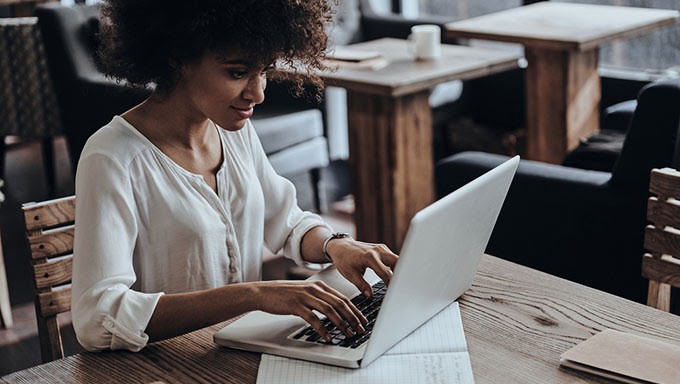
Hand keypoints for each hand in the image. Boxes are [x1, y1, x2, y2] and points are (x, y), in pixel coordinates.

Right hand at [252, 280, 367, 341]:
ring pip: (329, 310)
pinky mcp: (296, 306)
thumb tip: (334, 309)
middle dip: (352, 317)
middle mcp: (314, 289)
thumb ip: (319, 297)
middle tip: (359, 329)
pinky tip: (327, 336)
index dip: (354, 309)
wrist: (263, 292)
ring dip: (341, 323)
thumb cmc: (283, 294)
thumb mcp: (305, 291)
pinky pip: (313, 318)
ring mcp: (305, 297)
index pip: (342, 298)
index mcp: (319, 286)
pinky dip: (322, 328)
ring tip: (348, 333)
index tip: (362, 319)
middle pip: (339, 303)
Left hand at [326, 239, 398, 296]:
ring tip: (399, 284)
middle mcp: (378, 250)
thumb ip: (361, 285)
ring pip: (397, 259)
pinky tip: (395, 276)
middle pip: (397, 262)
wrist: (341, 246)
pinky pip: (393, 258)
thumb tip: (370, 295)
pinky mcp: (383, 249)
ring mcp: (382, 248)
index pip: (386, 273)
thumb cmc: (344, 259)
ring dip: (399, 270)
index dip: (391, 285)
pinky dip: (395, 267)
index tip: (394, 293)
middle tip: (401, 288)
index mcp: (369, 257)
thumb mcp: (350, 274)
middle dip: (401, 275)